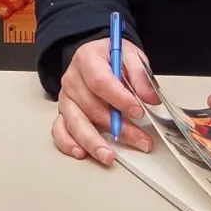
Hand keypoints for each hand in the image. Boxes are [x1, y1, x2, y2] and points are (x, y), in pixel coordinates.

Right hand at [51, 37, 159, 165]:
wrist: (94, 55)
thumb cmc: (111, 57)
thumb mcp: (130, 55)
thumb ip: (140, 74)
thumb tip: (150, 98)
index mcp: (87, 59)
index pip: (100, 82)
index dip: (119, 99)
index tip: (138, 111)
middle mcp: (72, 79)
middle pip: (91, 107)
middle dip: (117, 127)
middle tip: (139, 140)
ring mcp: (66, 98)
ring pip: (75, 123)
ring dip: (93, 142)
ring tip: (109, 156)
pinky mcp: (63, 113)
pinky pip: (60, 130)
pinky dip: (68, 143)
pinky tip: (82, 153)